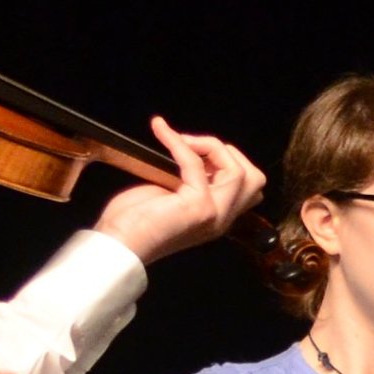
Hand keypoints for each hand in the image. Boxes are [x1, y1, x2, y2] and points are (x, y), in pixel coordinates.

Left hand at [93, 119, 268, 264]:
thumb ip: (193, 182)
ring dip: (210, 146)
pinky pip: (195, 162)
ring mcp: (214, 213)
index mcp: (218, 217)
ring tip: (182, 139)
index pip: (247, 187)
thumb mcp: (173, 197)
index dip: (226, 162)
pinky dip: (177, 141)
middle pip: (255, 179)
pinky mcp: (198, 205)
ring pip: (238, 171)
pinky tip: (160, 129)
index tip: (194, 152)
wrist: (118, 243)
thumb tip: (195, 152)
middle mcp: (223, 219)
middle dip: (228, 153)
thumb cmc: (135, 222)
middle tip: (195, 147)